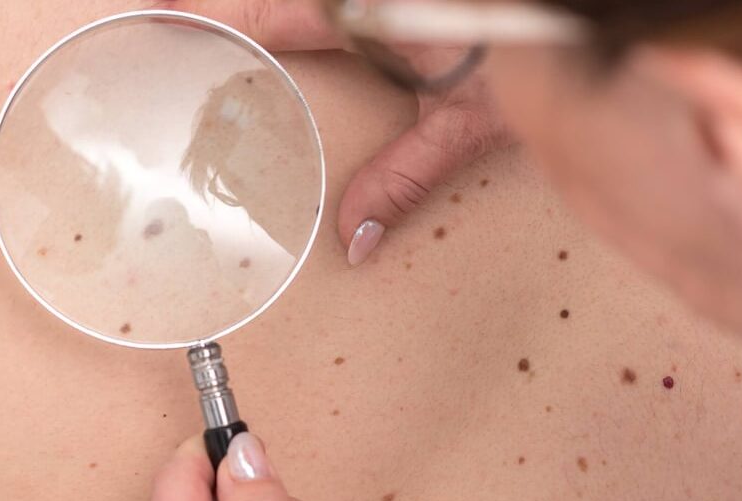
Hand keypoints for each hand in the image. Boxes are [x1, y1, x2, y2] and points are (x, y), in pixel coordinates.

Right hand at [158, 0, 512, 264]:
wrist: (580, 10)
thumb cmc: (537, 50)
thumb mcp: (465, 122)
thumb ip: (405, 176)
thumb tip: (357, 236)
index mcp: (363, 8)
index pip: (266, 10)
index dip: (209, 13)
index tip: (162, 16)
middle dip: (224, 3)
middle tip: (173, 12)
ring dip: (267, 6)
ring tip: (221, 16)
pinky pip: (325, 0)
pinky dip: (302, 9)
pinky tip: (296, 22)